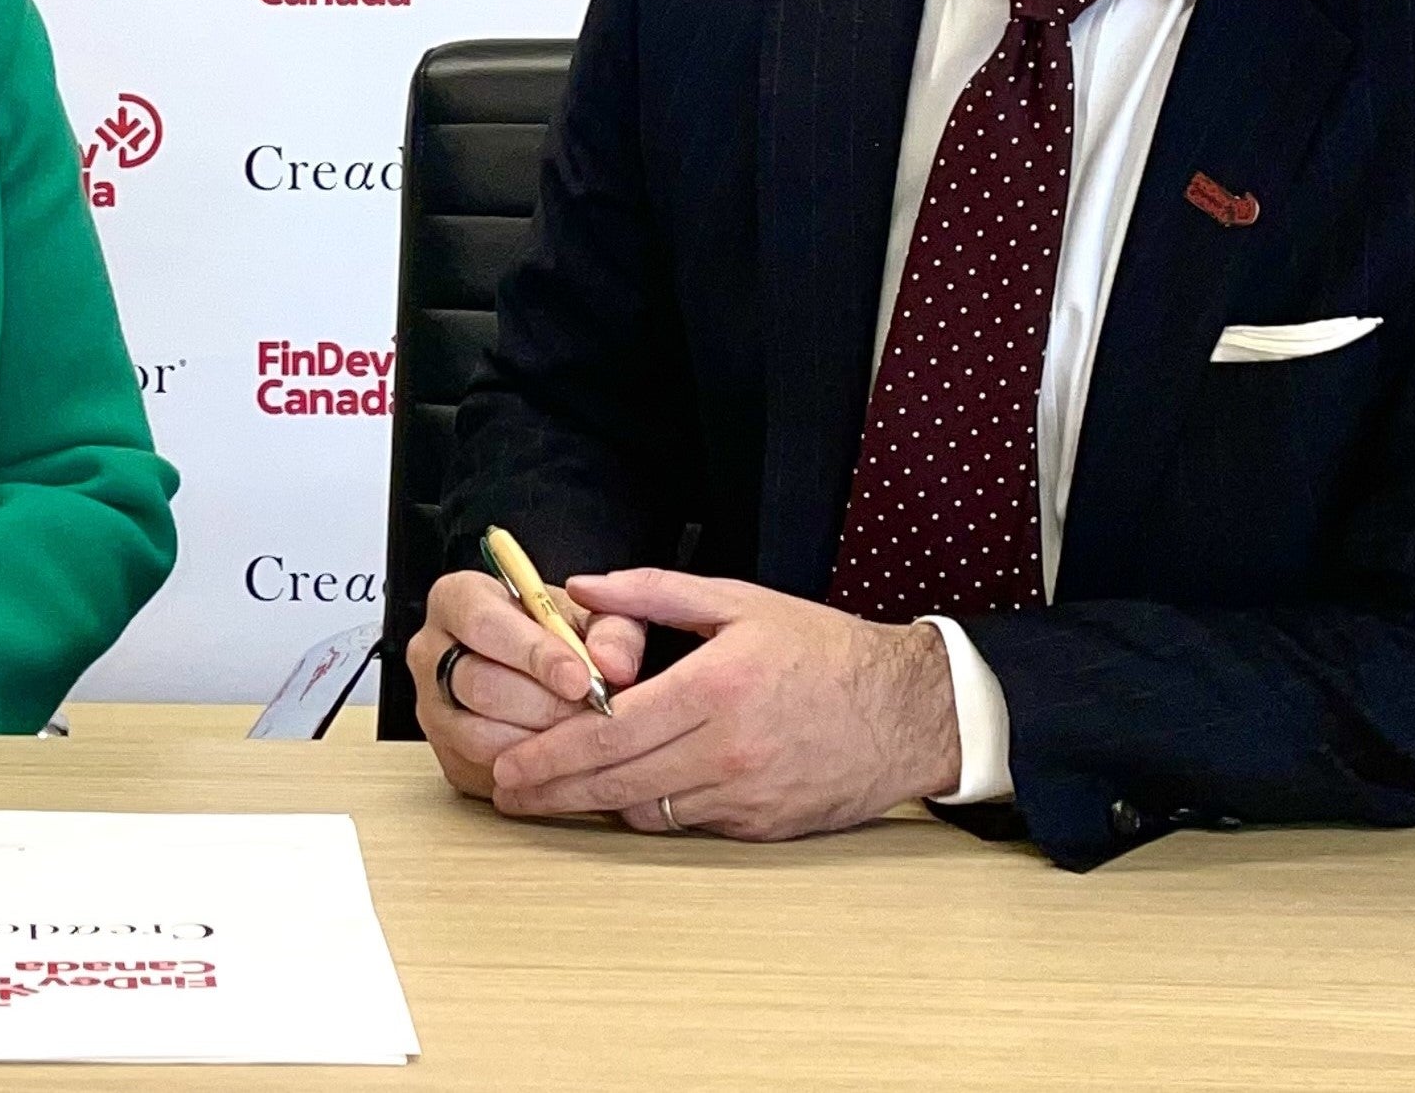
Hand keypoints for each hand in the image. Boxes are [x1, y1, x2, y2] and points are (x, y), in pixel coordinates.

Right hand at [409, 568, 648, 804]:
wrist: (538, 668)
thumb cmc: (559, 636)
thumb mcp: (591, 617)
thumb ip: (611, 631)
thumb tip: (614, 665)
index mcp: (456, 599)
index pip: (483, 623)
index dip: (534, 653)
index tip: (579, 679)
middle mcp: (430, 651)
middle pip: (479, 685)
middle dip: (544, 705)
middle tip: (591, 714)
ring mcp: (431, 708)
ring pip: (479, 736)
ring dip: (538, 744)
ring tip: (580, 735)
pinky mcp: (446, 755)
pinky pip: (484, 773)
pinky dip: (531, 774)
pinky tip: (563, 760)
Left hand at [485, 569, 960, 839]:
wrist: (908, 713)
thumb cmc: (822, 650)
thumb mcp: (738, 602)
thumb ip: (652, 593)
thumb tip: (582, 587)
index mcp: (716, 688)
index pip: (612, 732)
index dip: (553, 753)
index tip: (511, 761)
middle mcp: (727, 750)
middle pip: (618, 782)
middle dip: (553, 791)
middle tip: (507, 792)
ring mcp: (745, 796)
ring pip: (647, 812)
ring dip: (597, 805)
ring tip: (550, 794)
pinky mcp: (762, 827)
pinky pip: (687, 824)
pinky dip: (649, 811)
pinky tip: (622, 795)